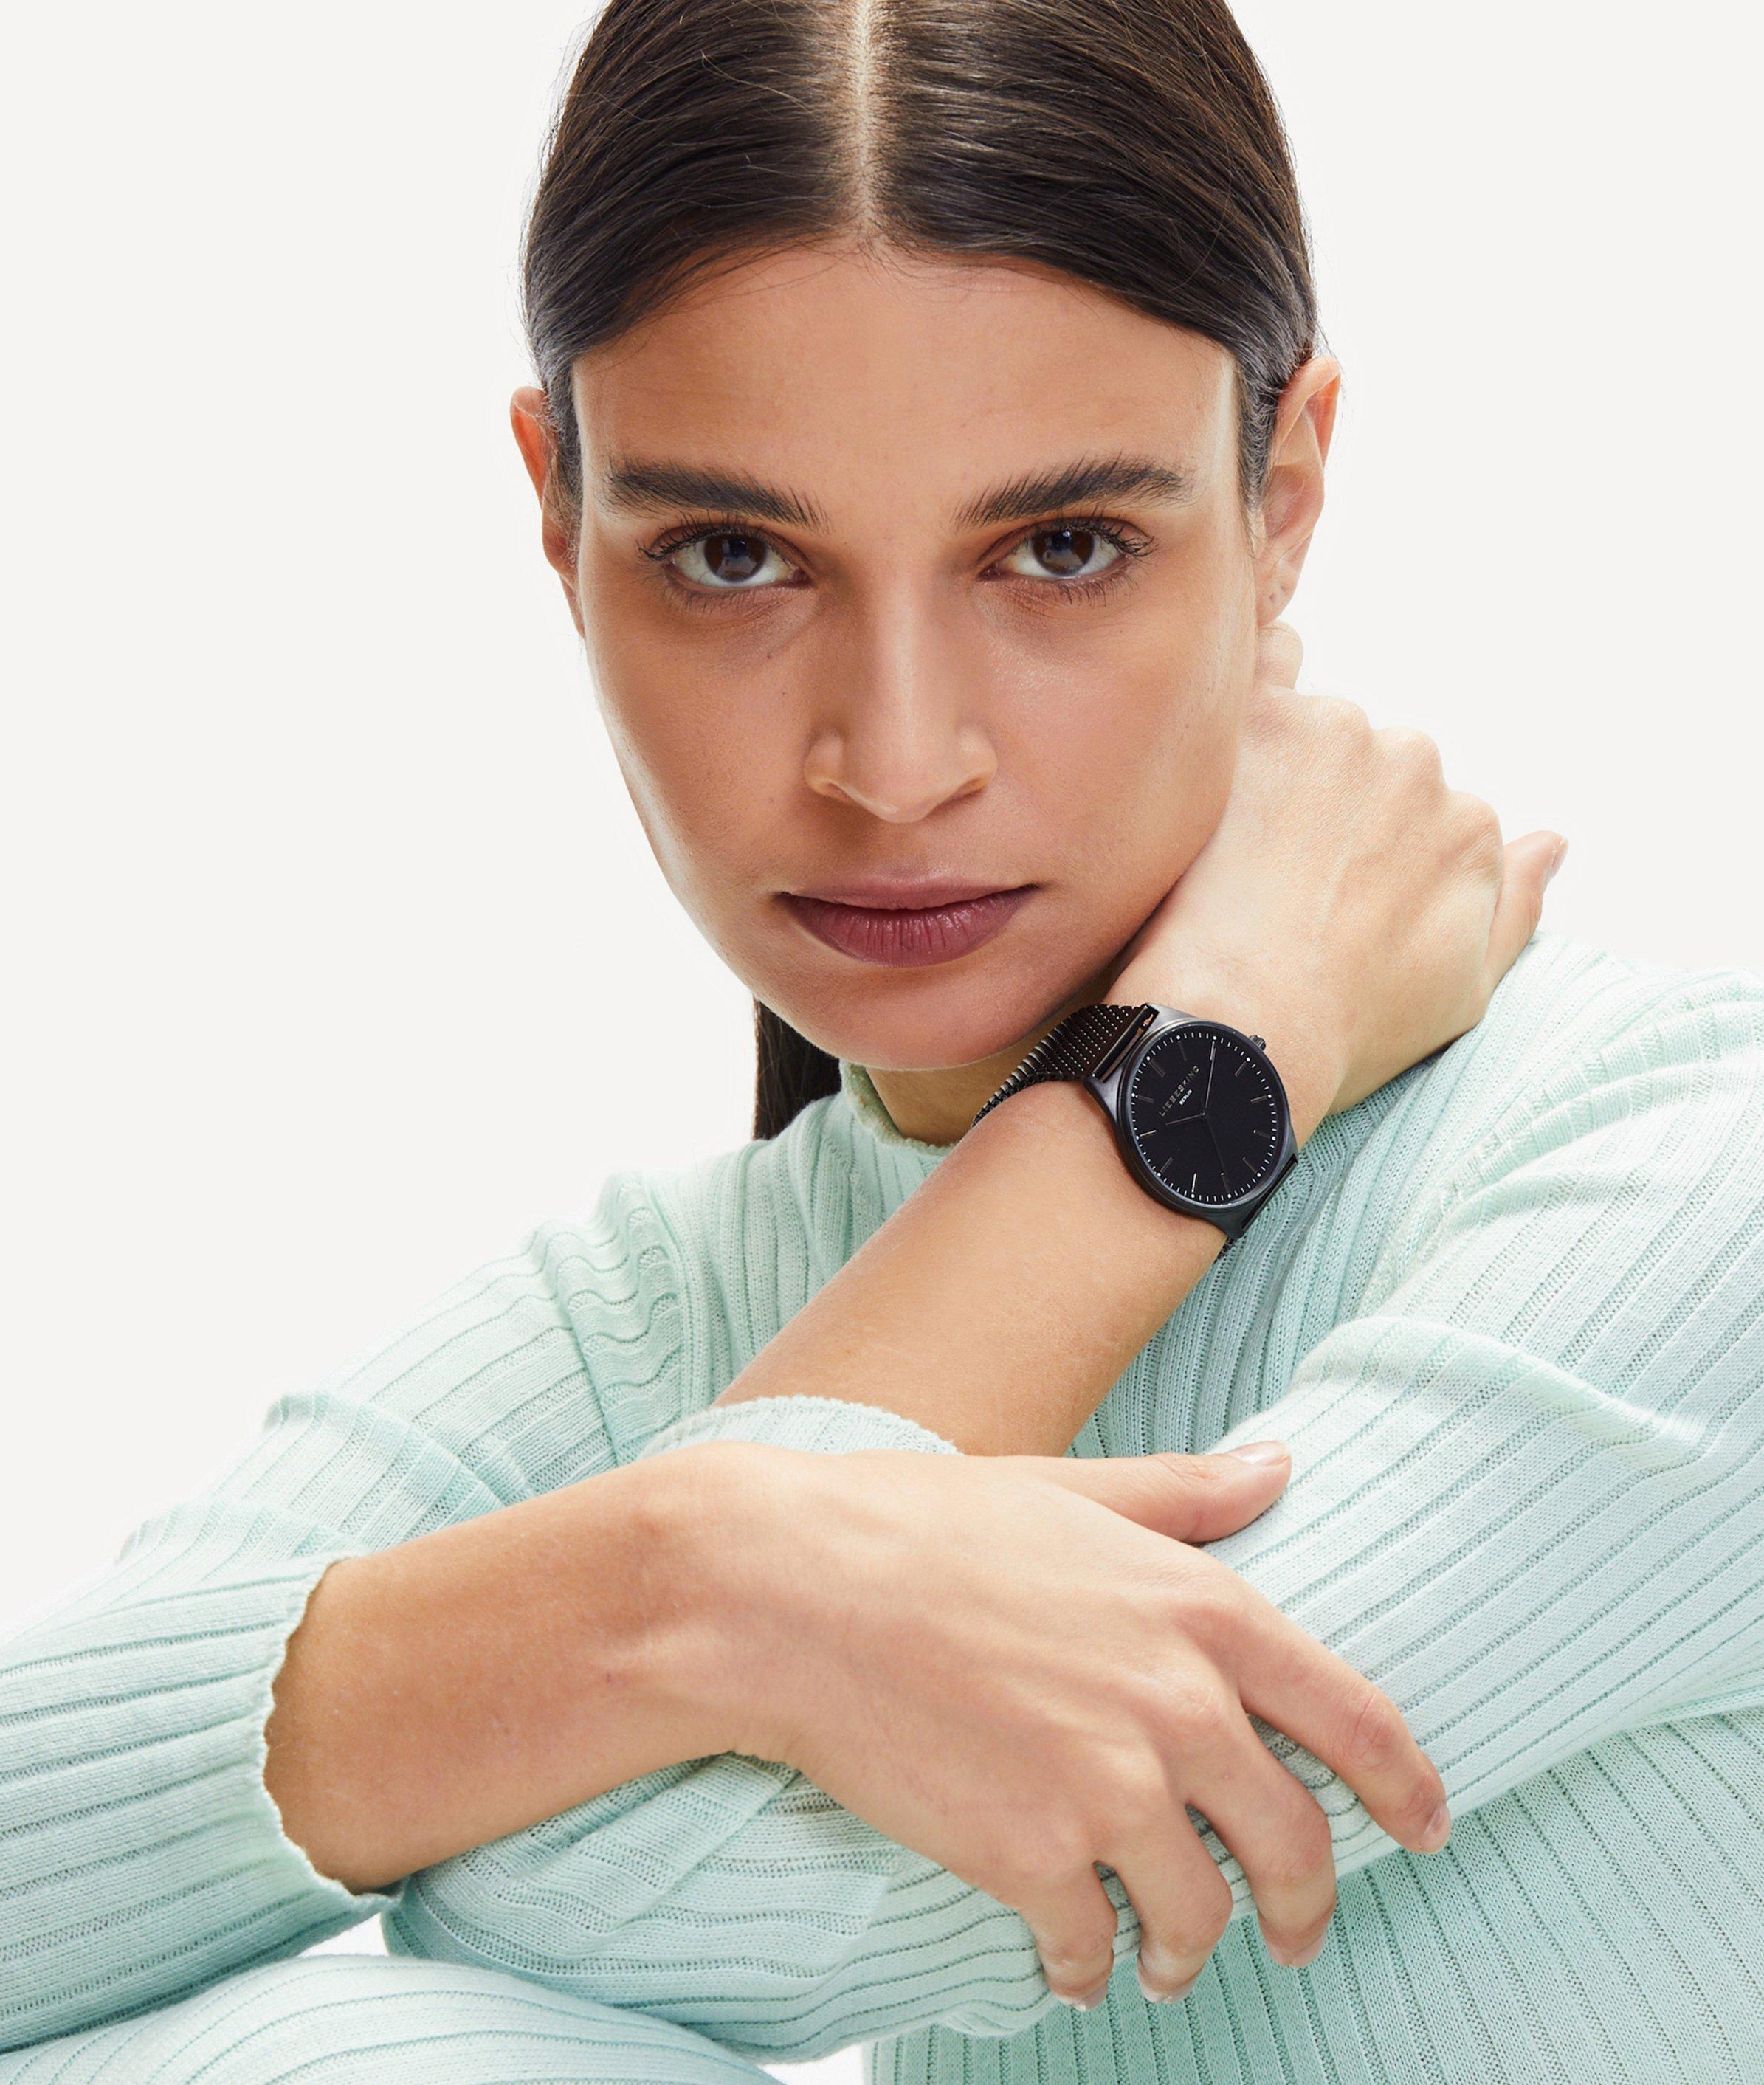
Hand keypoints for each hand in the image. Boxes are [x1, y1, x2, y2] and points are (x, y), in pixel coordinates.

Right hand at [685, 1438, 1450, 2007]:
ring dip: (1190, 1951)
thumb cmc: (924, 1525)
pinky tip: (1068, 1964)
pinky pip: (1091, 1950)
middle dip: (1305, 1904)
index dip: (1407, 1788)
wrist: (791, 1590)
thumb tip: (1281, 1464)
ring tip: (1163, 1958)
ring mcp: (1109, 1789)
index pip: (1357, 1720)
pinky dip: (1086, 1969)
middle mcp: (1179, 1705)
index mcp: (1202, 1608)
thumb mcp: (1073, 1489)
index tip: (1421, 1831)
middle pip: (1296, 1844)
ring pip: (1201, 1916)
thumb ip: (1187, 1493)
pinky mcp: (1032, 1858)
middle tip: (1290, 1930)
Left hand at [1106, 622, 1566, 1134]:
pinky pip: (1264, 666)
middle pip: (1371, 763)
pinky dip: (1255, 684)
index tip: (1330, 898)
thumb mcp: (1462, 991)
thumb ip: (1515, 906)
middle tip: (1277, 878)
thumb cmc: (1347, 1028)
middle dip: (1330, 806)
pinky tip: (1230, 733)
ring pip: (1315, 727)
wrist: (1240, 1027)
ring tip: (1236, 852)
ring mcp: (1338, 735)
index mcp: (1469, 824)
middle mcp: (1417, 765)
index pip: (1423, 812)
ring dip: (1283, 766)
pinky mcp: (1260, 720)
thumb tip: (1552, 844)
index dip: (1369, 855)